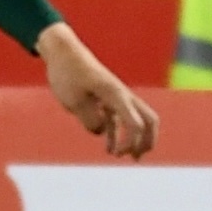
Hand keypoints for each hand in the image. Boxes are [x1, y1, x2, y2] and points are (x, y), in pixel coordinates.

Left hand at [38, 22, 158, 159]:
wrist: (62, 52)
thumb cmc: (67, 73)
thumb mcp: (73, 100)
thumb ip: (89, 120)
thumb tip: (102, 132)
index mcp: (116, 95)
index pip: (136, 124)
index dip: (131, 143)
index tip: (115, 154)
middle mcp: (121, 96)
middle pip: (149, 120)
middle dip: (147, 140)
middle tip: (137, 157)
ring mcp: (115, 97)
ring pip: (137, 120)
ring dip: (135, 139)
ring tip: (127, 158)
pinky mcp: (105, 99)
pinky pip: (119, 120)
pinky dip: (118, 134)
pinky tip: (110, 149)